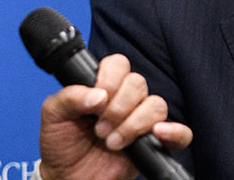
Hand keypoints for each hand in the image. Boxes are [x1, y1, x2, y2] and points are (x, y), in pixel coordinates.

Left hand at [36, 54, 192, 179]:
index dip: (110, 79)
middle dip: (118, 108)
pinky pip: (180, 133)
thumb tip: (98, 95)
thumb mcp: (53, 115)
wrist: (68, 178)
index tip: (97, 101)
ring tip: (112, 142)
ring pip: (156, 105)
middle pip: (138, 84)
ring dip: (134, 123)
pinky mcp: (153, 144)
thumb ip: (70, 97)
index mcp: (102, 87)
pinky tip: (158, 134)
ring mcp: (140, 121)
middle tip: (99, 129)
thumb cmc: (61, 144)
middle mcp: (124, 100)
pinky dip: (175, 131)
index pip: (118, 65)